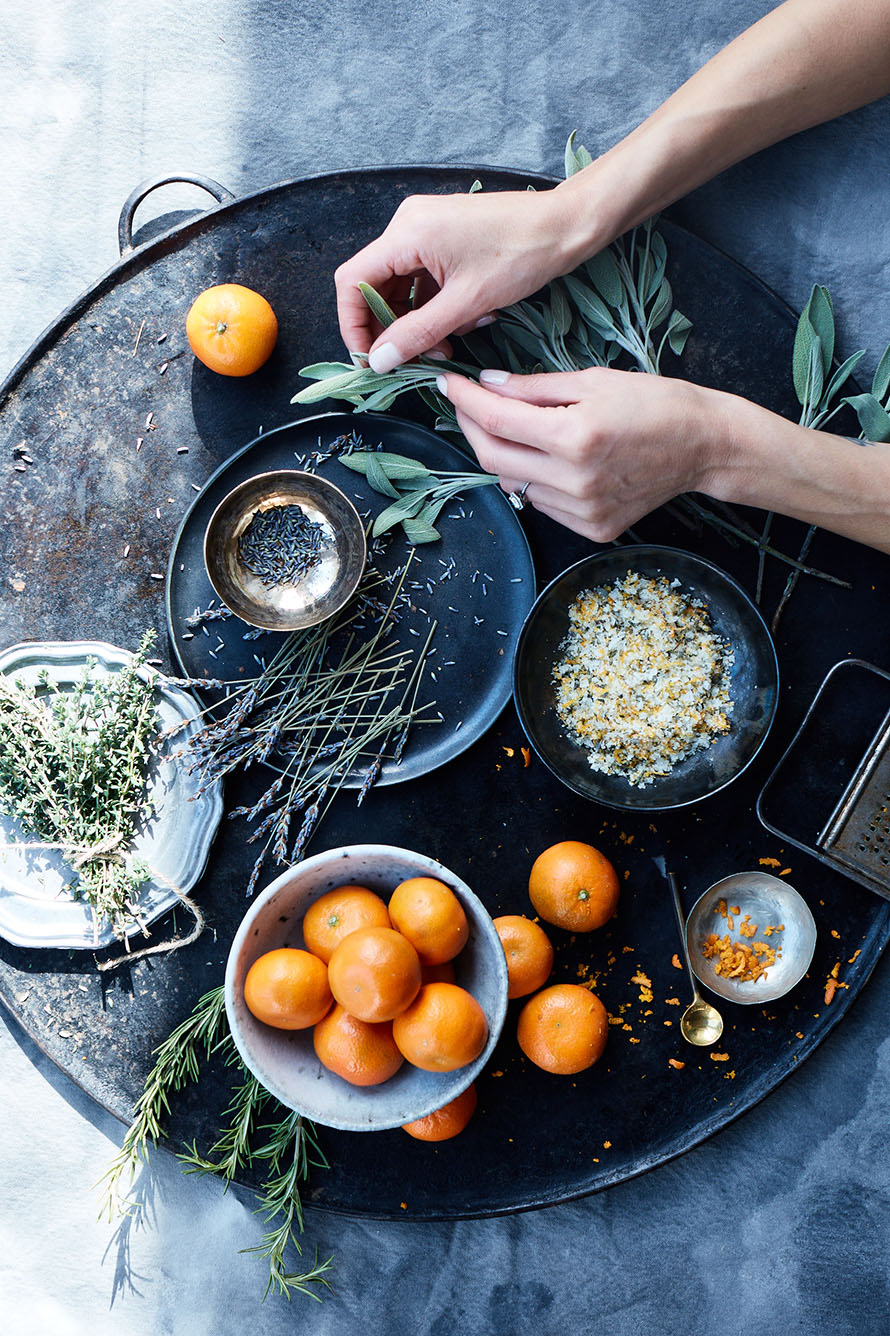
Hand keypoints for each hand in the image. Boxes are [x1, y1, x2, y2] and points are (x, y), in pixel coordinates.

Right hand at [334, 187, 584, 372]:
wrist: (566, 226)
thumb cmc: (521, 255)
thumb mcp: (466, 304)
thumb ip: (417, 333)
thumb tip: (379, 360)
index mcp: (407, 232)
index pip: (353, 282)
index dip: (354, 325)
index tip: (371, 359)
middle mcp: (408, 224)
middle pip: (374, 286)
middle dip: (392, 328)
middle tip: (415, 360)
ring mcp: (426, 228)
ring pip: (401, 287)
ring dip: (417, 322)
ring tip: (448, 346)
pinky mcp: (444, 237)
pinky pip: (423, 279)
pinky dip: (434, 307)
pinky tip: (462, 323)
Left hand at [435, 367, 727, 541]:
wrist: (704, 446)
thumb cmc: (655, 403)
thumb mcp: (593, 380)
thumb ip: (533, 387)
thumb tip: (486, 386)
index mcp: (575, 437)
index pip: (497, 420)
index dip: (465, 401)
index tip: (448, 384)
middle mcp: (575, 480)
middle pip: (494, 459)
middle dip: (473, 428)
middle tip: (468, 404)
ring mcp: (583, 510)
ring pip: (515, 484)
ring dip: (504, 454)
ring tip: (518, 428)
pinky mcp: (591, 528)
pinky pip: (541, 503)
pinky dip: (533, 478)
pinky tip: (549, 459)